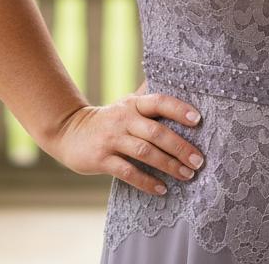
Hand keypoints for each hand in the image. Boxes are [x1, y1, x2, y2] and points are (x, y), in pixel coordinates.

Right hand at [47, 79, 204, 196]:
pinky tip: (161, 189)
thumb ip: (149, 97)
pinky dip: (146, 182)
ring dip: (168, 165)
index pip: (159, 102)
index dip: (178, 109)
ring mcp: (112, 139)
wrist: (70, 132)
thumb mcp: (127, 104)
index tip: (198, 120)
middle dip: (180, 147)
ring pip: (144, 152)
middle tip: (199, 161)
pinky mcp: (102, 159)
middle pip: (156, 131)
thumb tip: (176, 79)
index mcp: (133, 104)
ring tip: (187, 175)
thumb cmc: (109, 119)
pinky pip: (128, 172)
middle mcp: (124, 119)